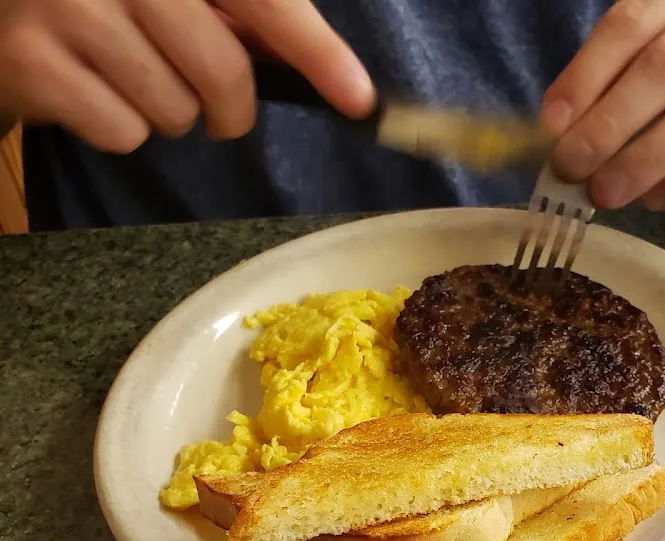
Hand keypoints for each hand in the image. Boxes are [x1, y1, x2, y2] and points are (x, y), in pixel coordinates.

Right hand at [0, 0, 373, 152]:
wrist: (6, 18)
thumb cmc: (112, 6)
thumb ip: (244, 19)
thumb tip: (334, 74)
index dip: (317, 52)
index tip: (358, 99)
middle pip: (223, 73)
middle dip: (228, 109)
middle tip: (213, 107)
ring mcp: (65, 3)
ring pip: (174, 111)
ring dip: (168, 114)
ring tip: (130, 79)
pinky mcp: (32, 59)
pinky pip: (124, 133)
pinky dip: (119, 129)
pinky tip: (91, 91)